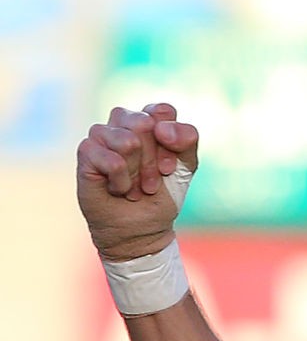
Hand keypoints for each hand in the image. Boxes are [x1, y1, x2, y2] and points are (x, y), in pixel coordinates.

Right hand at [77, 103, 198, 260]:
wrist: (140, 229)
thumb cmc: (161, 196)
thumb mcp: (186, 168)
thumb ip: (187, 140)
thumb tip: (161, 128)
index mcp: (150, 120)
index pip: (162, 111)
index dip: (171, 141)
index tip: (168, 168)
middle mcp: (123, 122)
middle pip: (144, 124)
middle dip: (153, 162)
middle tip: (149, 182)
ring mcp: (102, 134)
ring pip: (127, 140)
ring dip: (136, 173)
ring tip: (133, 186)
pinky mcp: (86, 151)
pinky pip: (112, 159)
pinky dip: (121, 181)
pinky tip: (117, 188)